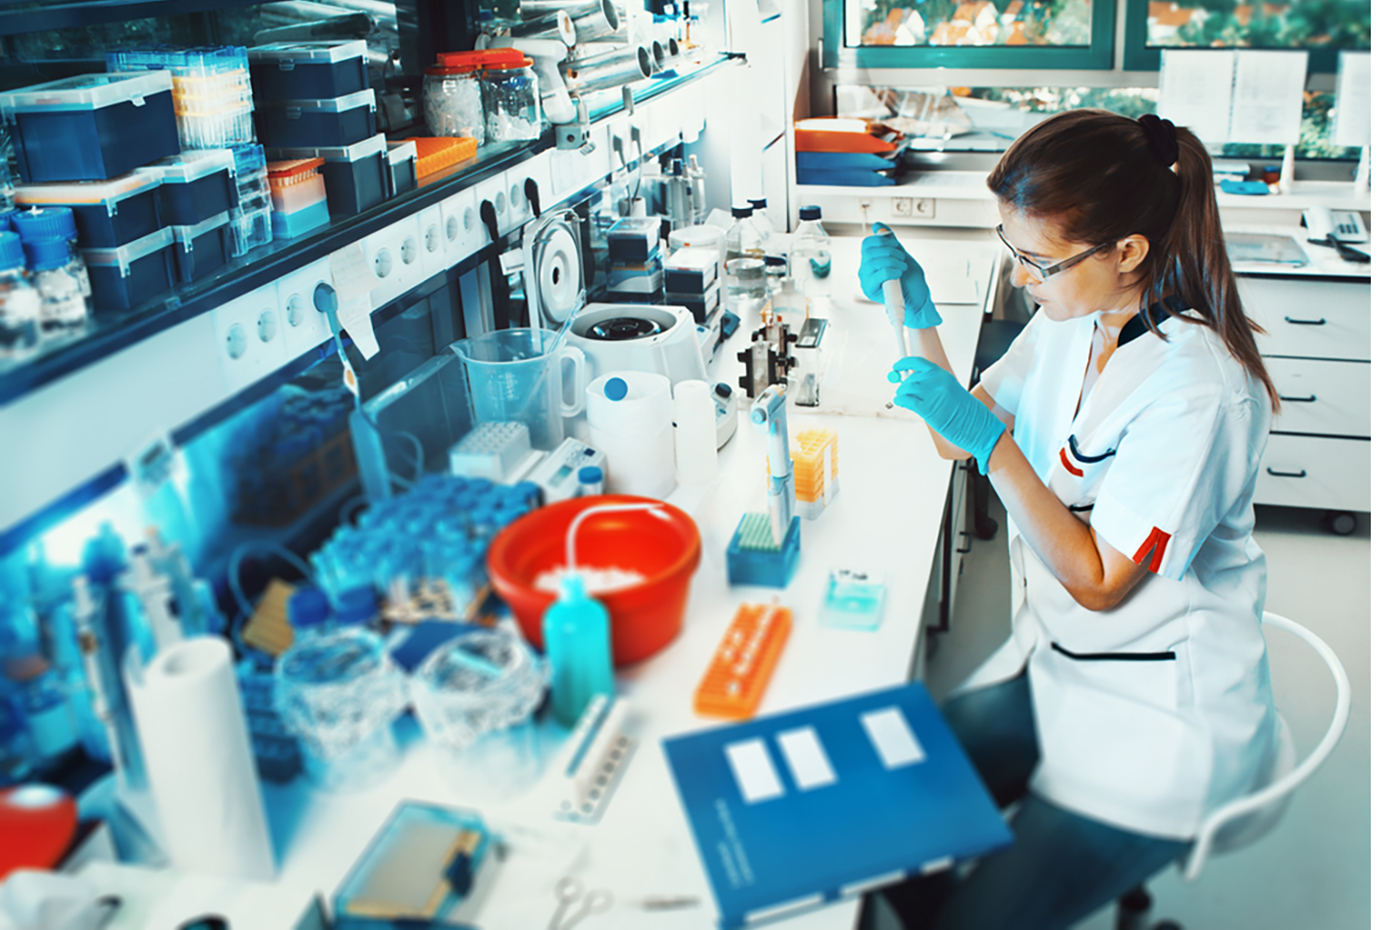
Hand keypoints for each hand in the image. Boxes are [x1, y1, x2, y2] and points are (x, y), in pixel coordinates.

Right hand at [858, 223, 940, 327]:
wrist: (918, 301)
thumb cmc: (911, 283)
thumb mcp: (903, 255)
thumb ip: (890, 241)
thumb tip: (878, 226)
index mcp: (872, 260)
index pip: (867, 243)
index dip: (882, 240)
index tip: (895, 245)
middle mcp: (866, 269)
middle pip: (869, 250)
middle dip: (890, 251)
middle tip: (901, 258)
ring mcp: (866, 279)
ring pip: (874, 261)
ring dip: (893, 261)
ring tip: (901, 268)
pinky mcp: (870, 289)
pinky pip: (879, 273)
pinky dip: (892, 271)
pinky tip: (898, 275)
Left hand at [889, 356, 1004, 469]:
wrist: (975, 424)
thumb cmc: (964, 411)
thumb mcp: (949, 390)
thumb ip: (931, 384)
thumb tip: (911, 382)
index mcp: (943, 375)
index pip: (918, 363)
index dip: (904, 363)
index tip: (896, 366)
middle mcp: (937, 381)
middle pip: (910, 378)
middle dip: (904, 385)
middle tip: (902, 391)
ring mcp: (932, 394)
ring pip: (906, 389)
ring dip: (901, 393)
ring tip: (903, 398)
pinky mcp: (927, 408)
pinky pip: (906, 401)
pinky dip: (900, 401)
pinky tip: (900, 402)